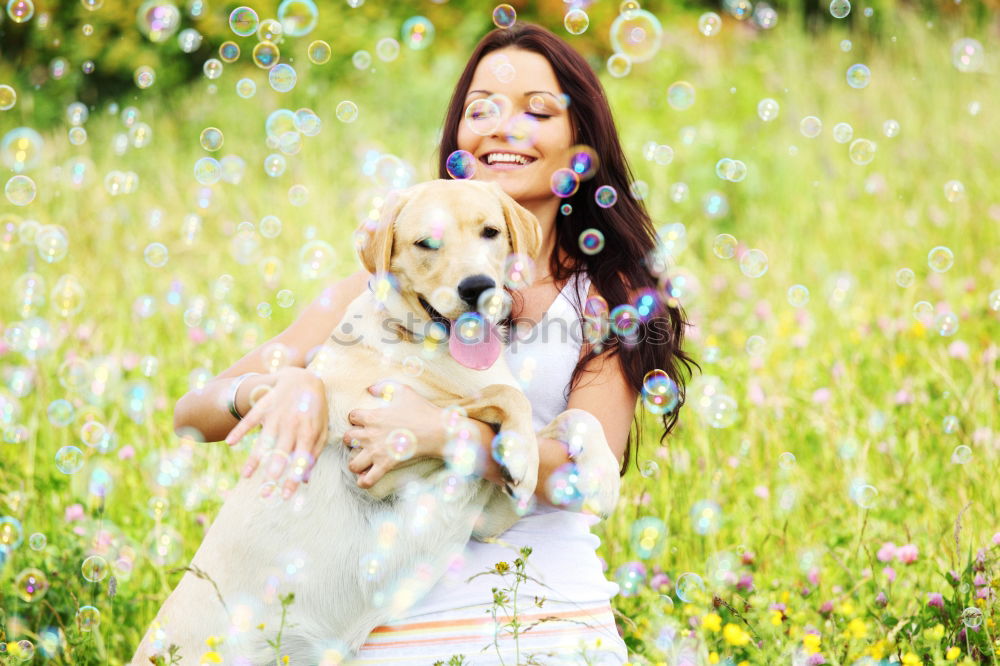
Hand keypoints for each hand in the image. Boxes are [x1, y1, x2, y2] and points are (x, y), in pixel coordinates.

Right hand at [224, 366, 328, 498]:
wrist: (304, 378)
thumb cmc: (314, 410)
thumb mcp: (320, 430)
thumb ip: (313, 454)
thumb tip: (304, 481)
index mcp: (308, 432)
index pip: (301, 460)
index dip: (293, 478)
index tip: (286, 496)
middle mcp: (292, 425)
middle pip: (281, 452)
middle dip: (273, 473)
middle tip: (265, 492)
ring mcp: (277, 415)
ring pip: (264, 439)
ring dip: (255, 458)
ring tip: (246, 476)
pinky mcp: (264, 405)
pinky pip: (251, 419)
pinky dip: (240, 430)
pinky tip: (231, 443)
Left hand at [343, 381, 444, 488]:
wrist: (437, 430)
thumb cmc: (421, 410)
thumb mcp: (403, 391)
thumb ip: (384, 386)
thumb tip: (370, 389)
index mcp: (373, 416)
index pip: (352, 417)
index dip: (355, 418)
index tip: (363, 421)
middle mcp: (370, 435)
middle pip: (347, 439)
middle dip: (351, 440)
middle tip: (361, 441)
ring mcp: (377, 452)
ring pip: (353, 463)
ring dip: (355, 462)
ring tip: (362, 461)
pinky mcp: (386, 465)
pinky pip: (368, 480)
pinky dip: (364, 482)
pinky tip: (365, 479)